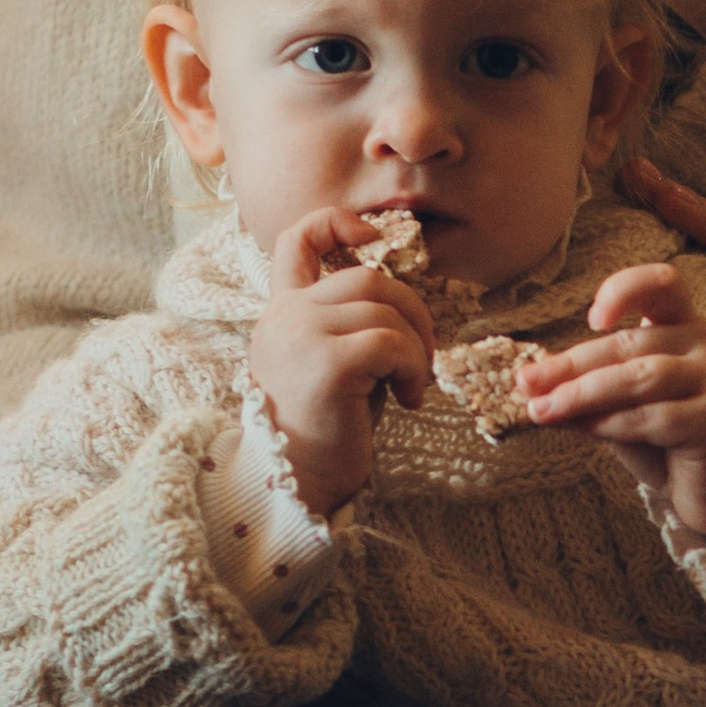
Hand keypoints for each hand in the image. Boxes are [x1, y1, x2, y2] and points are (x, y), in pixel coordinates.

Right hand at [248, 208, 436, 515]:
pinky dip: (413, 366)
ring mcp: (301, 334)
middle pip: (367, 276)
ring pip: (384, 307)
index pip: (297, 239)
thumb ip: (350, 323)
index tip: (371, 237)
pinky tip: (408, 399)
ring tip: (412, 385)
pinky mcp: (326, 363)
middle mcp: (284, 315)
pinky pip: (391, 342)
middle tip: (423, 355)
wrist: (296, 483)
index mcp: (282, 311)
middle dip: (412, 310)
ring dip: (416, 346)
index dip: (337, 223)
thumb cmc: (326, 428)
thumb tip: (403, 302)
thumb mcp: (335, 361)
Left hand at [520, 261, 705, 560]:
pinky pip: (651, 417)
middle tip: (527, 383)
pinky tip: (581, 428)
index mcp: (689, 328)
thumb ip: (596, 394)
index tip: (592, 318)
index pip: (662, 286)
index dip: (624, 289)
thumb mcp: (632, 410)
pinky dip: (609, 422)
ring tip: (540, 411)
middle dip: (571, 366)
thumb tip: (533, 387)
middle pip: (629, 344)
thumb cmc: (678, 444)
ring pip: (637, 377)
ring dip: (582, 394)